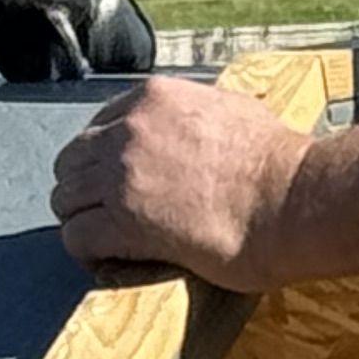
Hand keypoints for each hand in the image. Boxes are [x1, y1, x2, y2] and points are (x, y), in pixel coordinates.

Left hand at [49, 76, 316, 287]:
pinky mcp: (124, 224)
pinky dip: (86, 251)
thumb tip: (194, 123)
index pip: (98, 125)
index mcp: (153, 99)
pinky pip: (77, 237)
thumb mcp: (232, 109)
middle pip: (72, 161)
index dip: (104, 158)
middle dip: (85, 188)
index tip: (117, 181)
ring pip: (65, 199)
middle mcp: (129, 131)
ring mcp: (122, 177)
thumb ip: (195, 112)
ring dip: (83, 220)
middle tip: (108, 213)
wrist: (293, 201)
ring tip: (108, 239)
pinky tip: (107, 259)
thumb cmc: (278, 162)